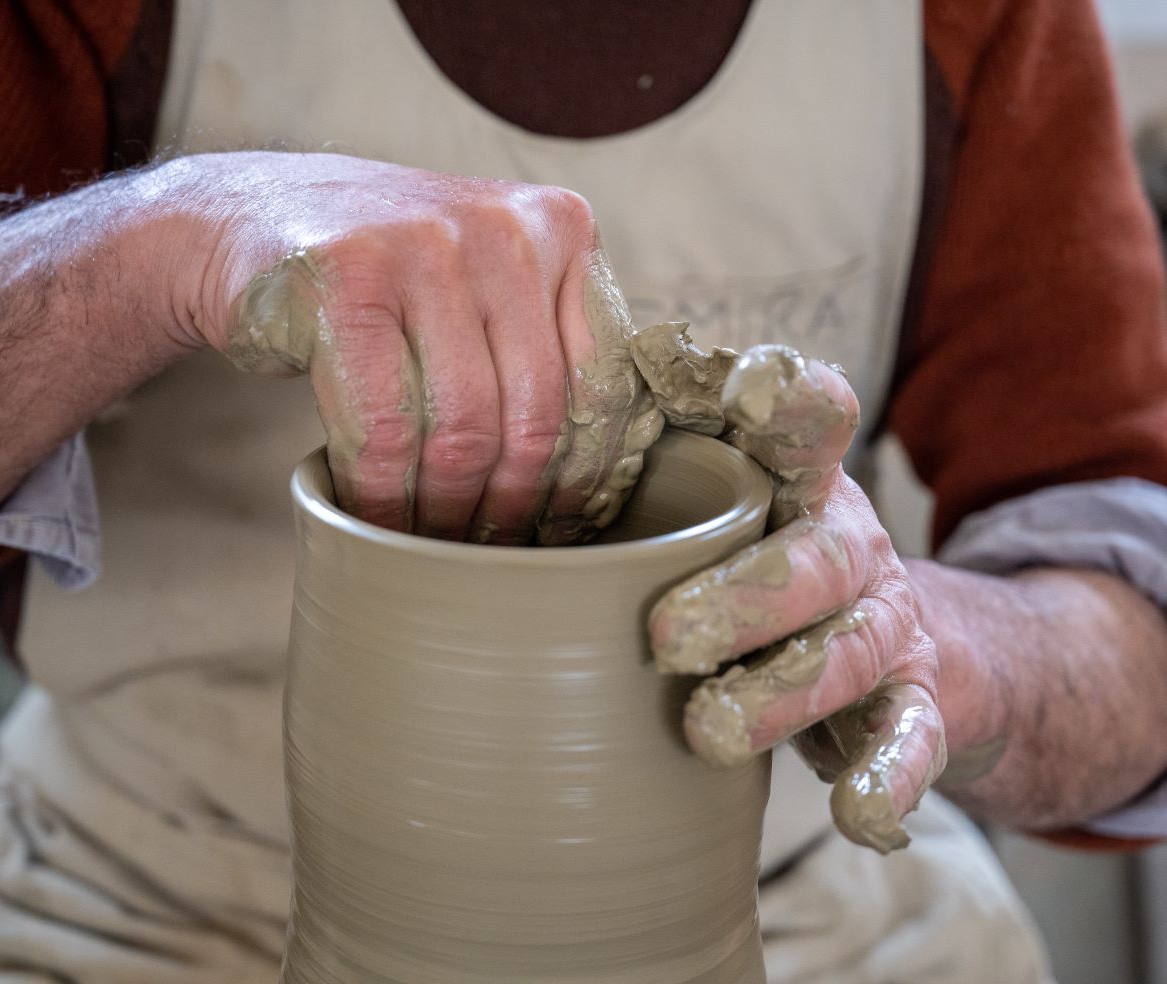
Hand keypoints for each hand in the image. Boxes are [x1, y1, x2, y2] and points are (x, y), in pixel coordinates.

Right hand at [160, 152, 660, 543]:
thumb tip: (594, 484)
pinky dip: (383, 495)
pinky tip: (378, 522)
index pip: (604, 381)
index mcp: (561, 227)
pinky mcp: (345, 281)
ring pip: (464, 430)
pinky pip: (384, 429)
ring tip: (436, 545)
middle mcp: (505, 227)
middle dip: (512, 506)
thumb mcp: (488, 281)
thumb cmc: (388, 277)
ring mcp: (424, 246)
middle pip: (537, 415)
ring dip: (448, 511)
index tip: (558, 527)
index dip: (584, 476)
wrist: (256, 216)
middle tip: (489, 549)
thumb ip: (545, 346)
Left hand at [647, 346, 945, 852]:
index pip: (811, 420)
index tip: (745, 388)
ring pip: (848, 654)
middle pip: (816, 558)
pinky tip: (861, 814)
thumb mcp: (728, 495)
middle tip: (666, 636)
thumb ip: (665, 452)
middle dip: (745, 595)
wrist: (907, 637)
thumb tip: (555, 405)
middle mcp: (851, 543)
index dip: (788, 398)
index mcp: (802, 480)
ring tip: (709, 730)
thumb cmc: (767, 554)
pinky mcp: (913, 703)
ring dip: (781, 694)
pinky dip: (888, 778)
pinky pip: (909, 740)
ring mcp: (884, 625)